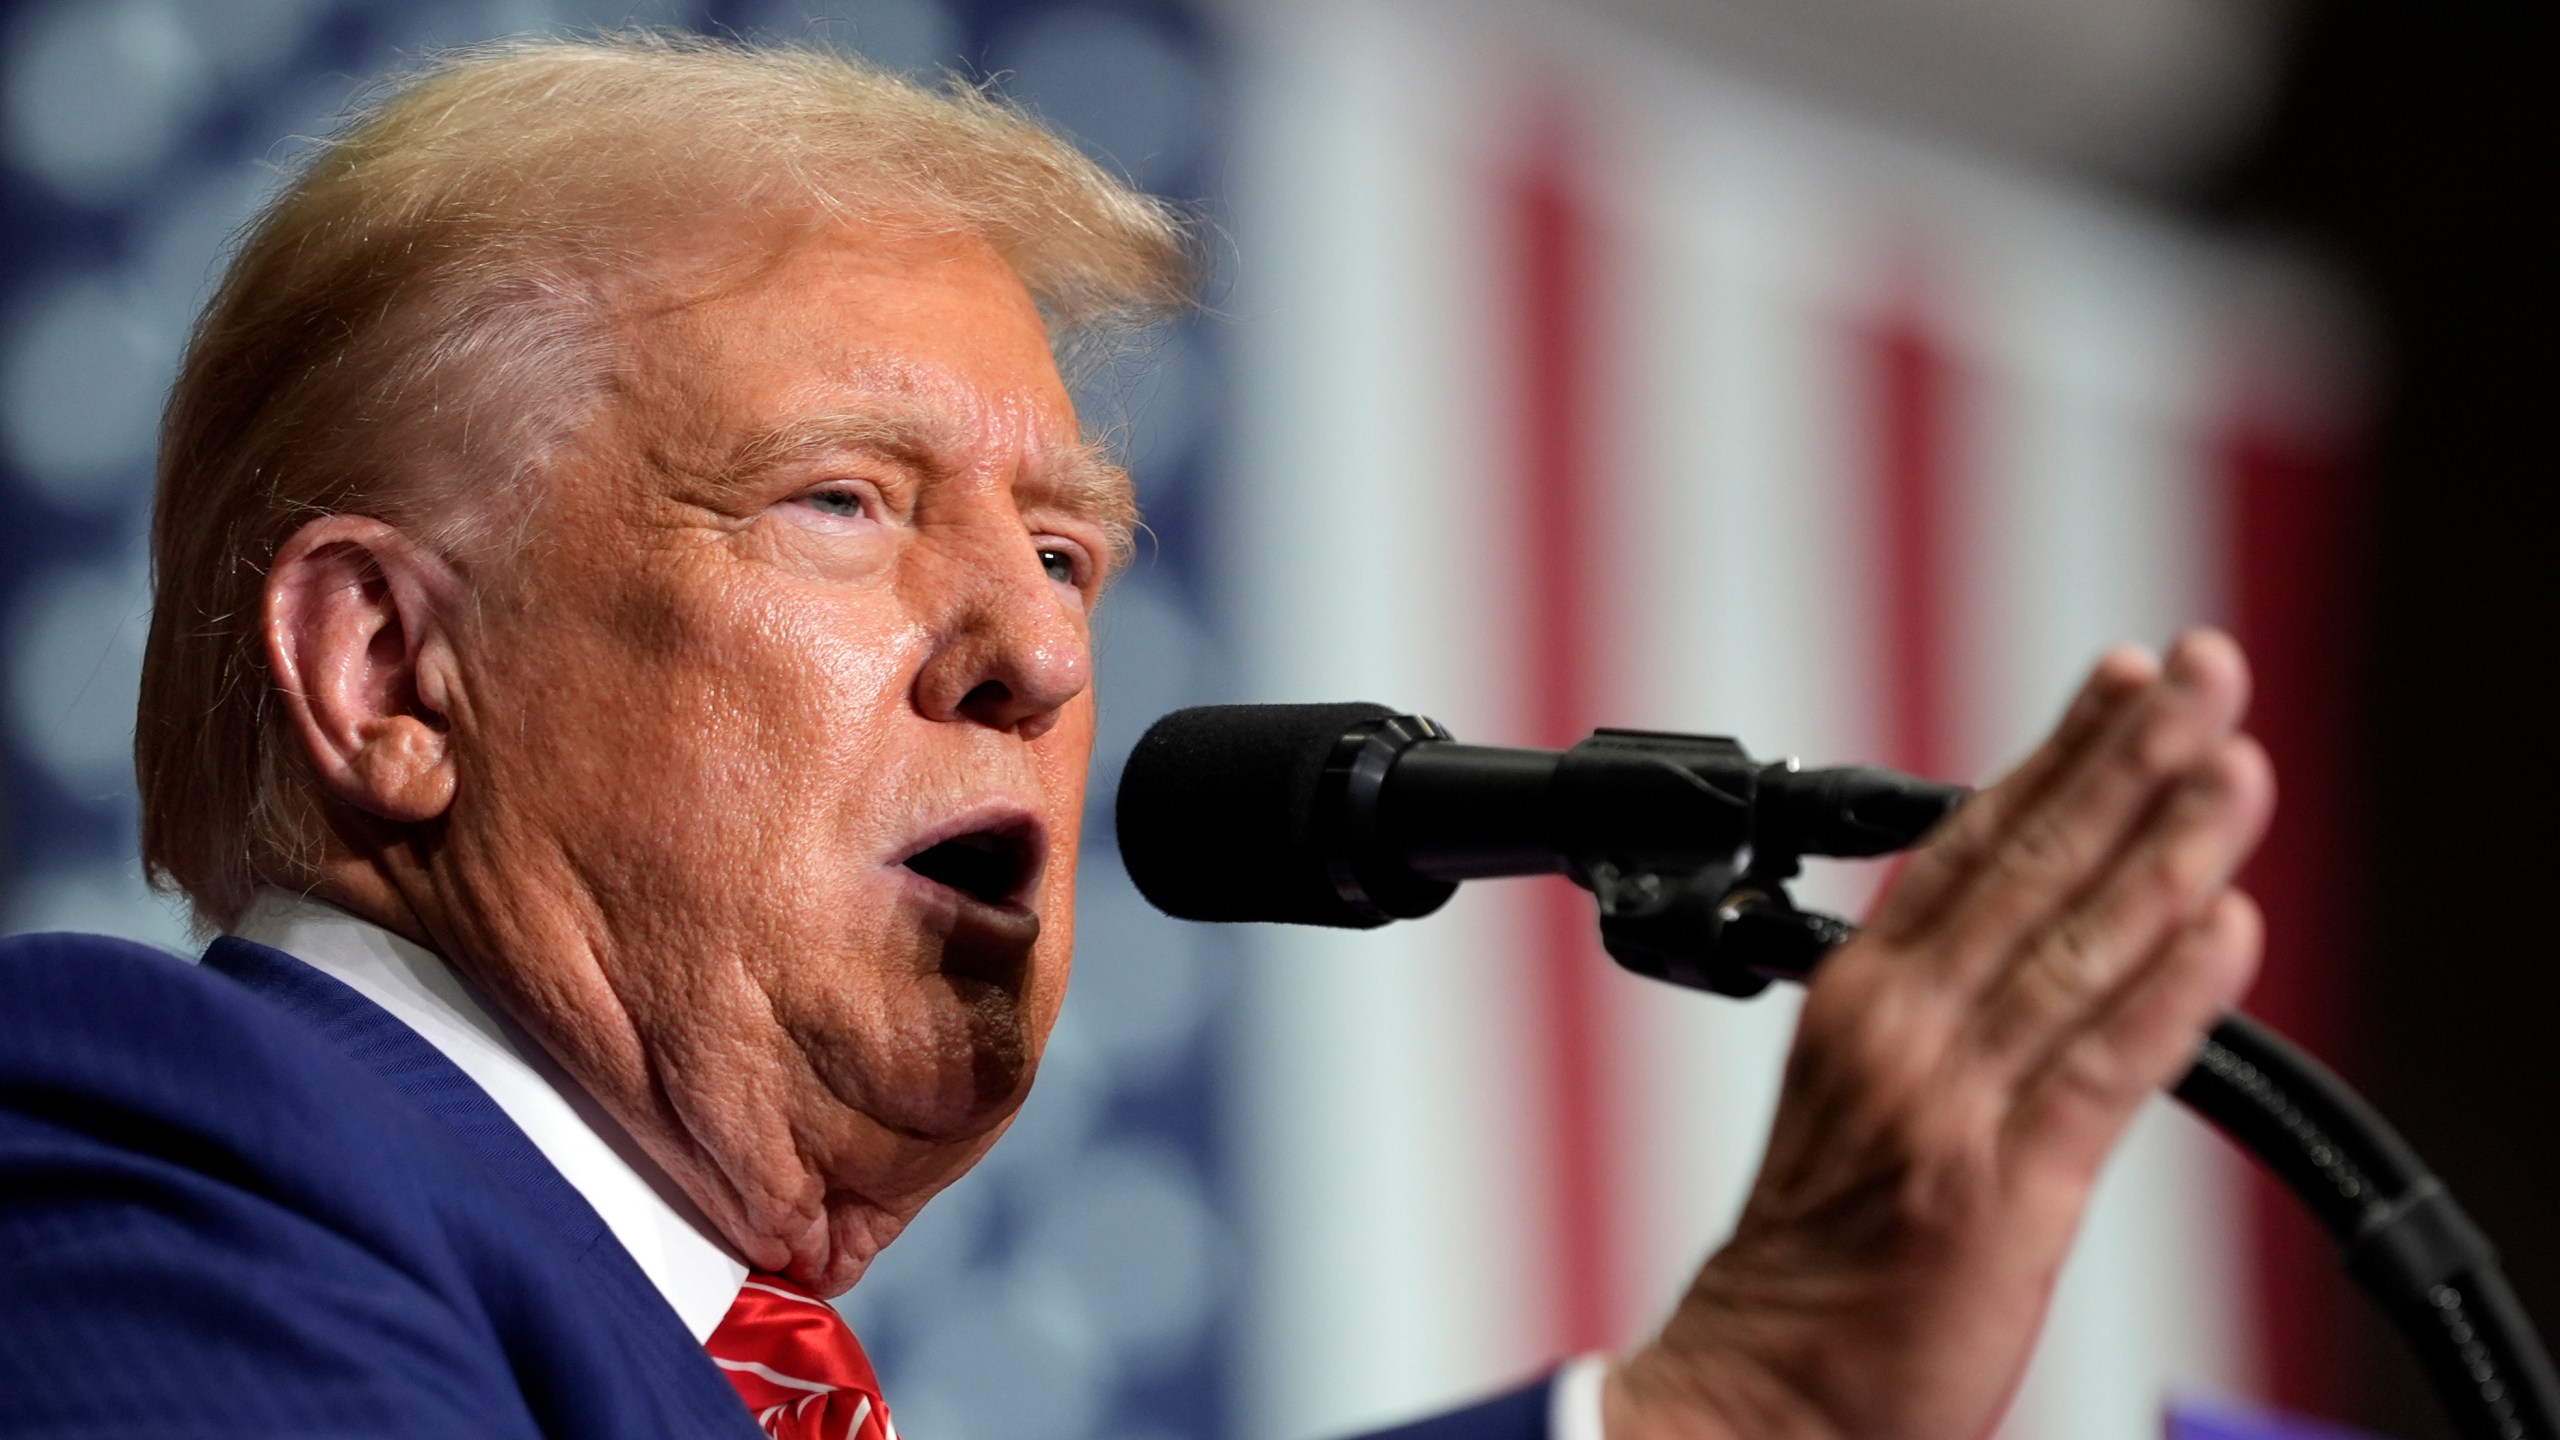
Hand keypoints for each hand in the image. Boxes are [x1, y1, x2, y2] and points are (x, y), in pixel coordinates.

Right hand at [1606, 629, 2274, 1439]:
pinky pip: (2099, 1074)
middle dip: (2128, 758)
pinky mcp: (2000, 1191)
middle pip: (2028, 867)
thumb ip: (1942, 1005)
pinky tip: (2223, 927)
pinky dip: (2166, 995)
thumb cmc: (1816, 1255)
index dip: (2057, 752)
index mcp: (1858, 996)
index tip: (2124, 674)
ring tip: (2235, 764)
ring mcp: (1947, 1104)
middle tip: (2204, 666)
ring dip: (2167, 849)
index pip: (1970, 842)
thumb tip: (2041, 927)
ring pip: (2074, 950)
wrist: (1763, 1391)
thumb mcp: (1856, 1093)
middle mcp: (1898, 1030)